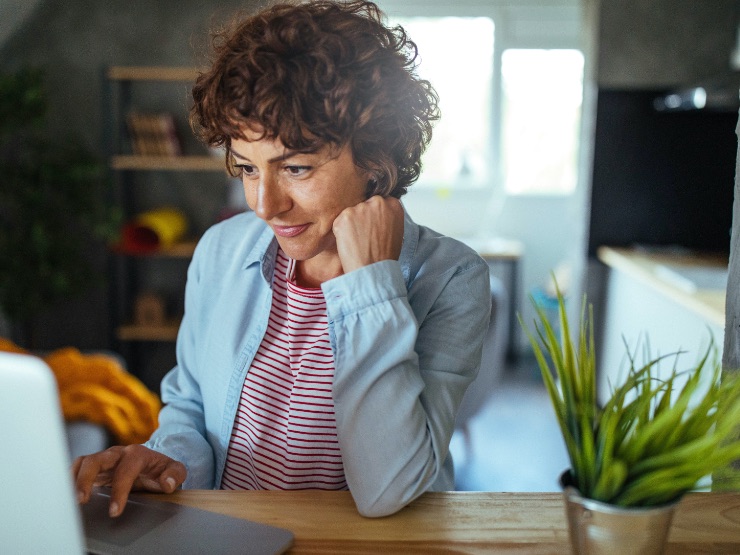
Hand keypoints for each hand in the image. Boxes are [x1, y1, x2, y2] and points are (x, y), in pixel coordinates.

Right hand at [72, 444, 186, 516]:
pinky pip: (78, 467)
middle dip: (86, 479)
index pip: (125, 470)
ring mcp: (104, 459)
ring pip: (84, 462)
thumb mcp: (176, 470)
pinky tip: (65, 493)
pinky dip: (69, 478)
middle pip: (97, 460)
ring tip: (69, 499)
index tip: (115, 511)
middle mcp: (117, 454)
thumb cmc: (161, 469)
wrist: (153, 463)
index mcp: (137, 454)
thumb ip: (175, 475)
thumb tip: (167, 483)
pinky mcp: (95, 467)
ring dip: (74, 479)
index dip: (119, 490)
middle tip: (81, 500)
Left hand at [332, 195, 403, 273]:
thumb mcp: (396, 231)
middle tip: (364, 236)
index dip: (375, 215)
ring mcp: (360, 208)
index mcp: (393, 204)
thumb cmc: (385, 256)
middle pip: (365, 204)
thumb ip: (388, 217)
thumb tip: (377, 214)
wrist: (373, 270)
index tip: (374, 225)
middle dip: (362, 217)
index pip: (380, 202)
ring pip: (351, 213)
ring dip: (351, 225)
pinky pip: (340, 221)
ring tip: (358, 242)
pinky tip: (350, 243)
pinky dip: (341, 231)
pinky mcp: (345, 216)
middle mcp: (378, 202)